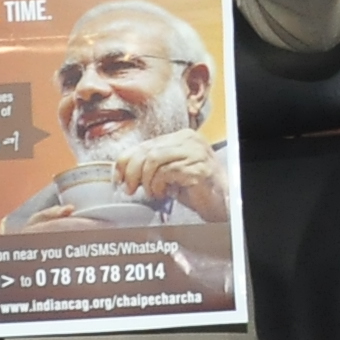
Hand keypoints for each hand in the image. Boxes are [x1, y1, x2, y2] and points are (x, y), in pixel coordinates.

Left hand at [113, 129, 229, 220]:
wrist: (221, 201)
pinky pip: (166, 172)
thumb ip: (151, 166)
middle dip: (132, 172)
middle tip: (129, 188)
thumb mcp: (169, 173)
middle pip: (147, 150)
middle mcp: (188, 139)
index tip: (118, 178)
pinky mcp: (197, 167)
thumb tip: (123, 171)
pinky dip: (158, 185)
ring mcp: (195, 152)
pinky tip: (163, 193)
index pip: (145, 144)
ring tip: (151, 192)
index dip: (125, 160)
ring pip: (154, 159)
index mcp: (180, 137)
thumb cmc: (196, 189)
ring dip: (147, 180)